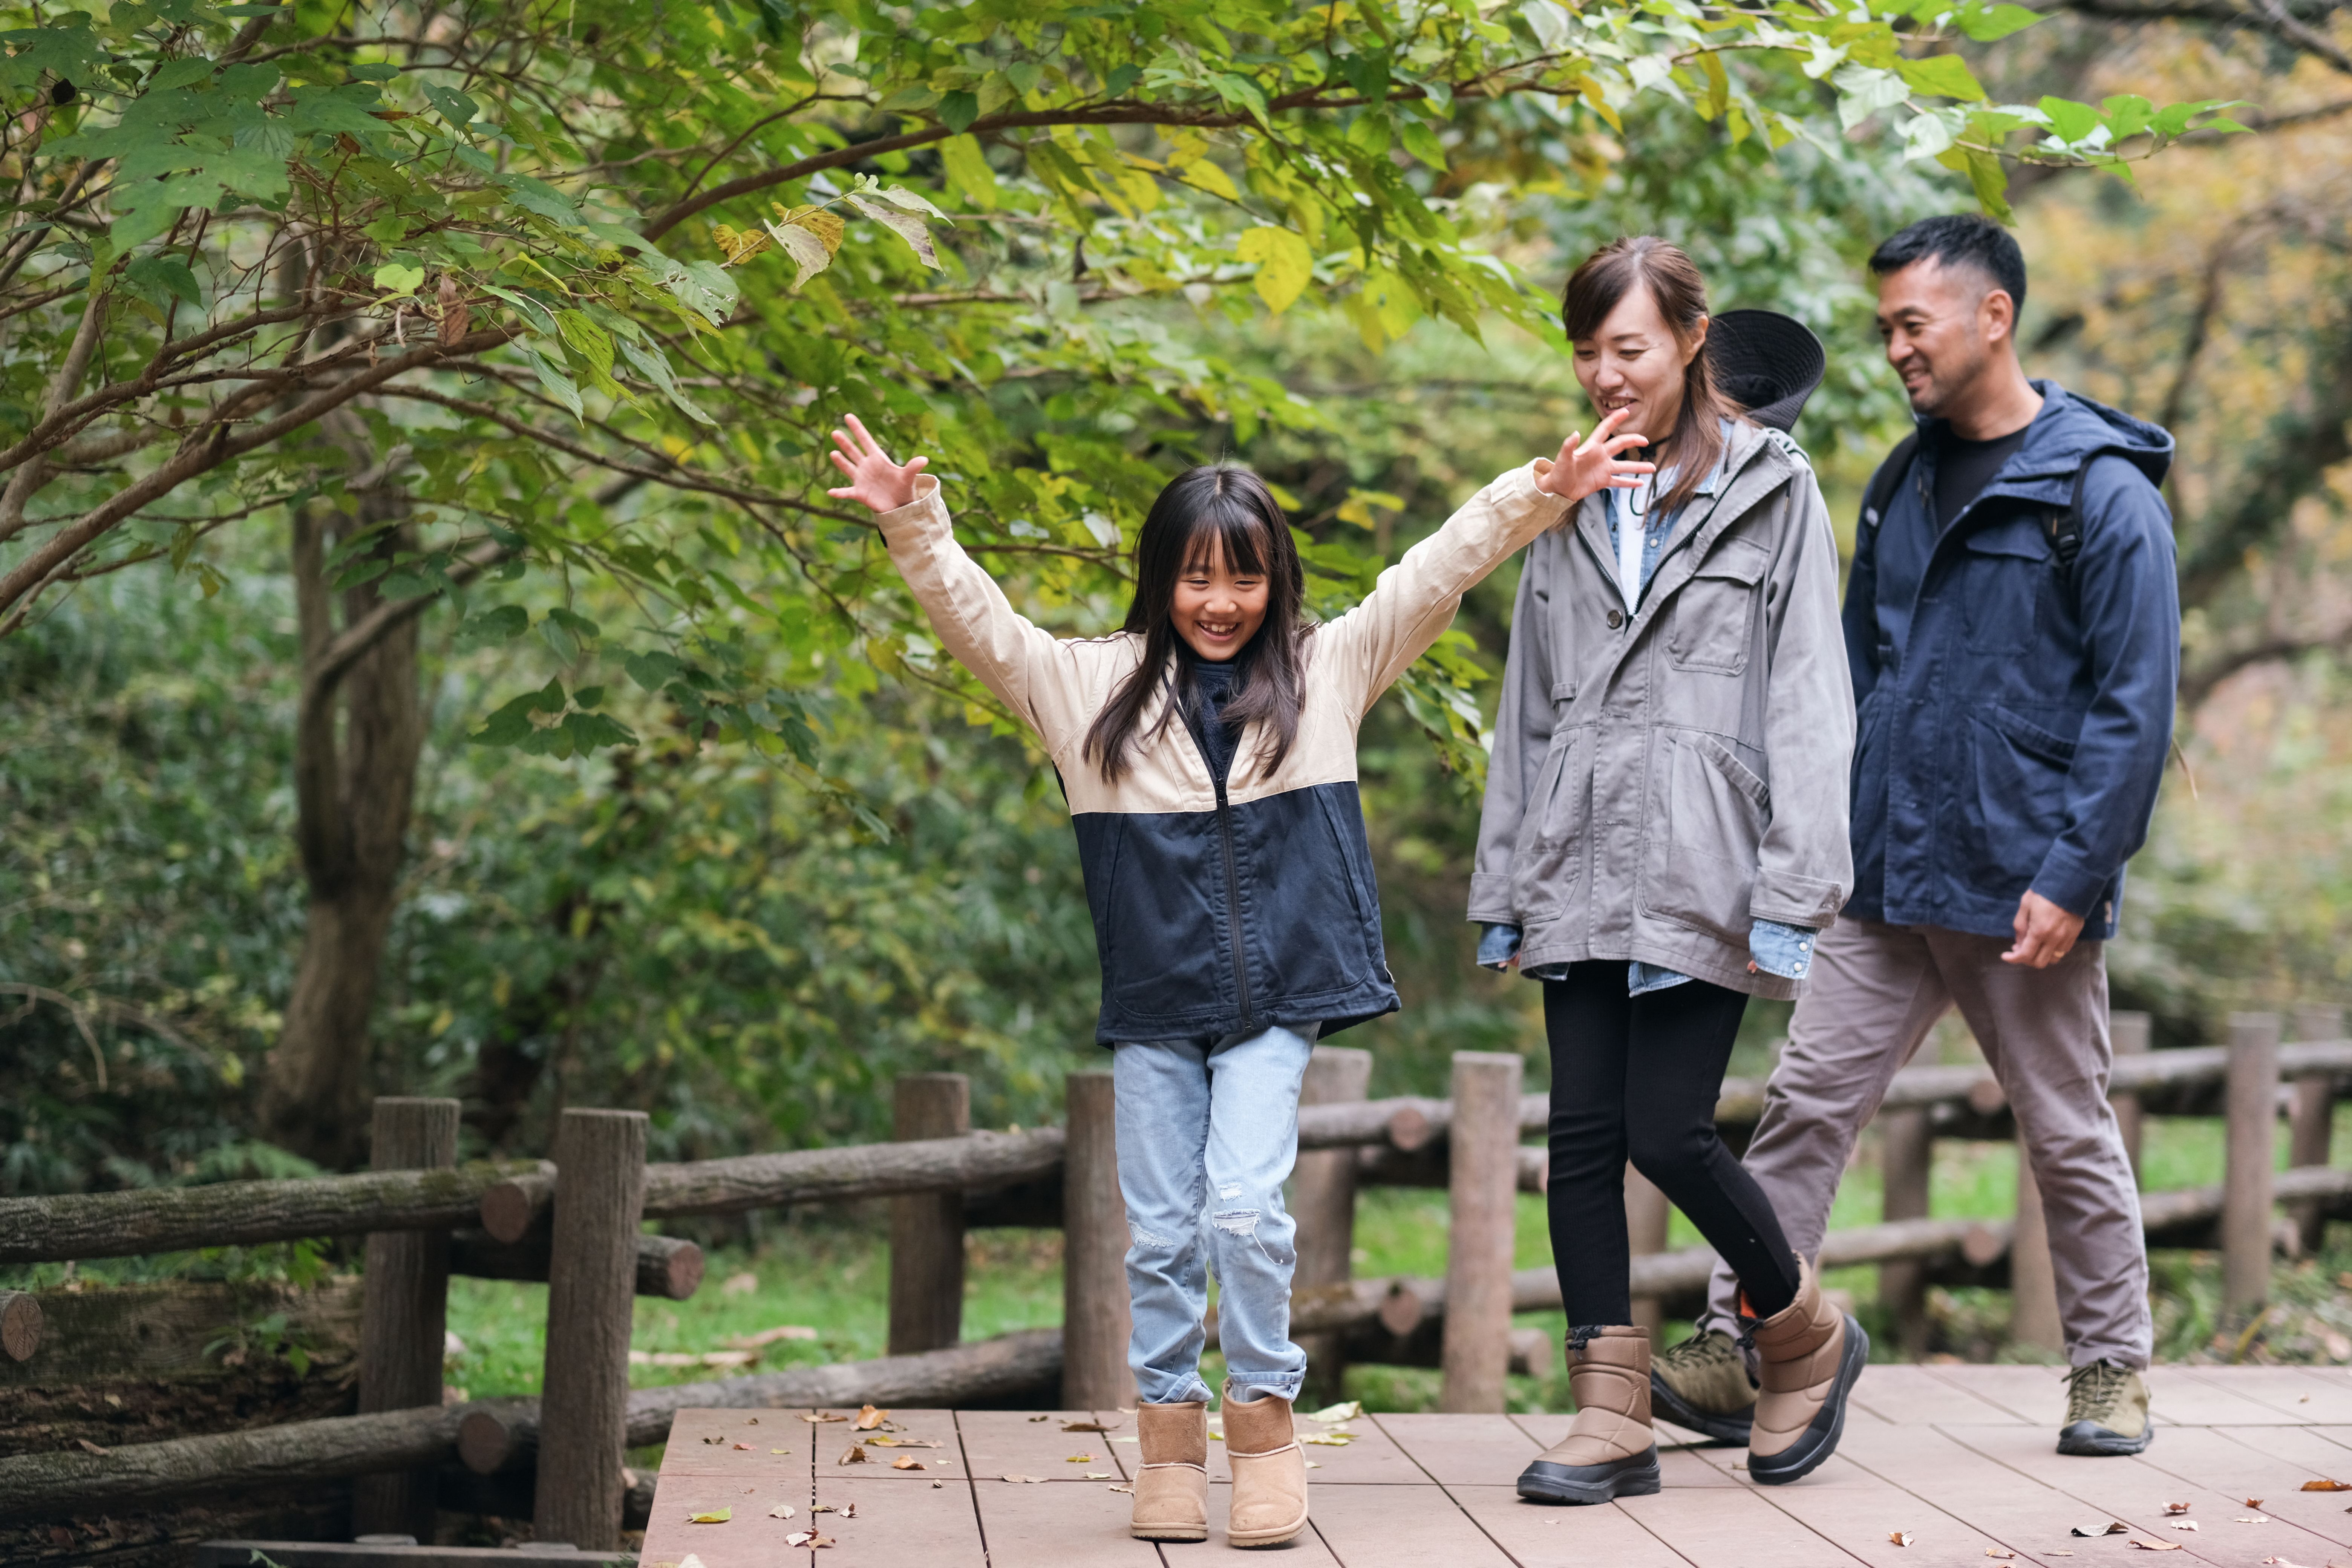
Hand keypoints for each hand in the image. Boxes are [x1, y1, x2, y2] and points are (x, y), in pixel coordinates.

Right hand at [826, 413, 929, 513]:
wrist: (899, 505)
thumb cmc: (903, 488)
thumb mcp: (908, 477)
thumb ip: (913, 467)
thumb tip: (924, 459)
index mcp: (878, 458)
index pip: (865, 440)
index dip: (857, 428)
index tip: (848, 416)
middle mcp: (867, 466)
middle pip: (853, 451)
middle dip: (845, 442)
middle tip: (835, 432)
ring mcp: (861, 479)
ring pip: (848, 468)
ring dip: (840, 461)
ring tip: (833, 453)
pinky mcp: (859, 492)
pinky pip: (847, 492)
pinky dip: (839, 493)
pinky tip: (831, 492)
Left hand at [1535, 407, 1654, 504]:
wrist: (1557, 490)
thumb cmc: (1558, 472)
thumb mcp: (1563, 458)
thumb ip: (1569, 446)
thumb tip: (1575, 433)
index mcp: (1592, 447)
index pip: (1605, 429)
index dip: (1615, 420)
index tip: (1626, 411)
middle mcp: (1600, 456)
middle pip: (1620, 444)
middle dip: (1633, 441)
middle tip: (1645, 441)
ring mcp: (1603, 468)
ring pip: (1624, 466)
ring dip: (1638, 467)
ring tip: (1653, 468)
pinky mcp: (1603, 481)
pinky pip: (1619, 482)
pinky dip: (1630, 484)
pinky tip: (1641, 484)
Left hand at [2002, 890, 2084, 967]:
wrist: (2069, 883)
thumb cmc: (2043, 893)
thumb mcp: (2025, 906)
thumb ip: (2020, 927)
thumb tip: (2018, 944)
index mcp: (2040, 931)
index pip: (2025, 955)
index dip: (2013, 959)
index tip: (2005, 956)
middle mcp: (2054, 939)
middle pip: (2039, 962)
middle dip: (2026, 959)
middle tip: (2019, 949)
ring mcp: (2066, 938)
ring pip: (2053, 959)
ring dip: (2041, 956)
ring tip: (2034, 945)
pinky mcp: (2075, 935)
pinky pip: (2063, 951)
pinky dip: (2052, 951)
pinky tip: (2046, 941)